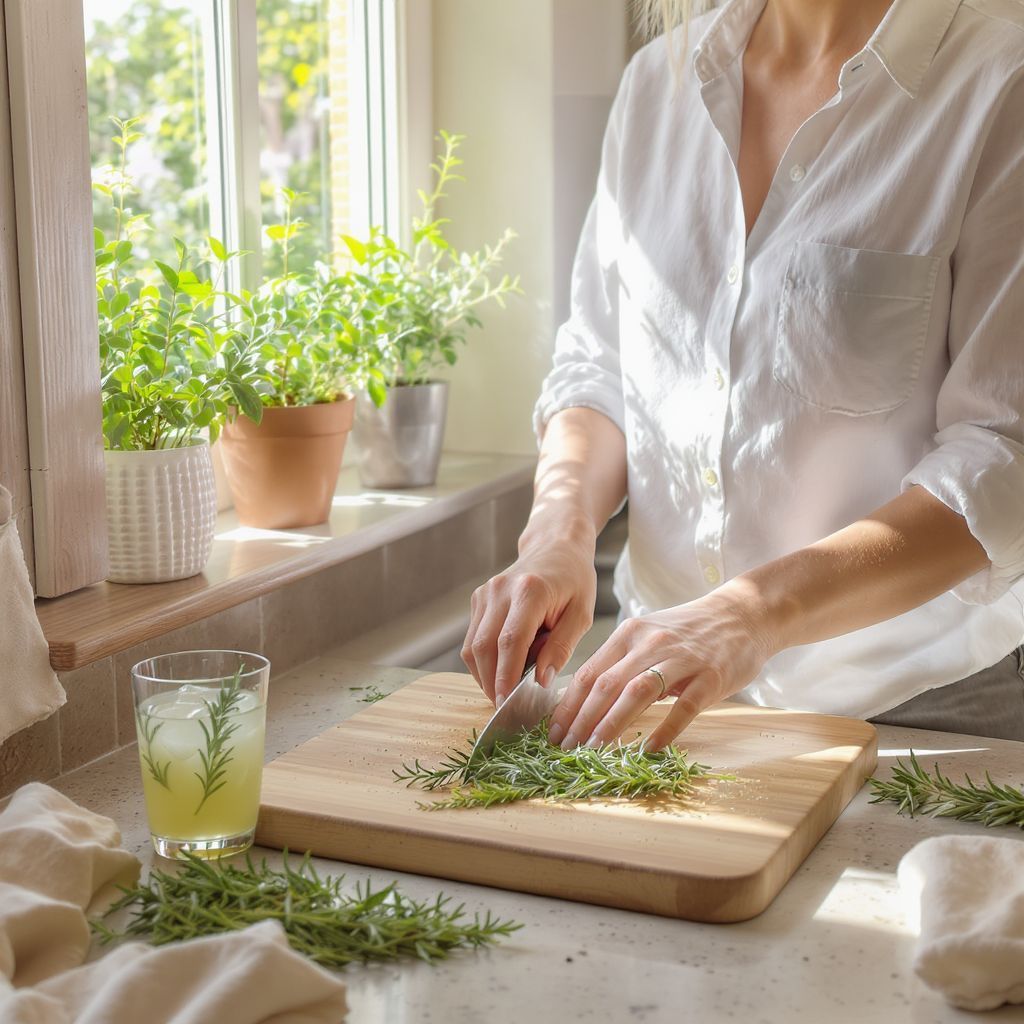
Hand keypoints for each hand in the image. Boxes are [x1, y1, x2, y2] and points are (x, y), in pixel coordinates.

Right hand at [462, 536, 596, 705]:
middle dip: (490, 681)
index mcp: (530, 591)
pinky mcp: (478, 599)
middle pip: (484, 646)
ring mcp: (485, 593)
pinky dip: (483, 661)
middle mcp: (500, 589)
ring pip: (472, 646)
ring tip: (504, 691)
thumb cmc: (574, 581)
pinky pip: (473, 639)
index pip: (510, 641)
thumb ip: (561, 648)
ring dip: (484, 674)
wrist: (556, 547)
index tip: (507, 702)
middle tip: (504, 706)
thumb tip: (541, 681)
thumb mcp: (581, 615)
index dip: (505, 675)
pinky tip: (501, 670)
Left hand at [547, 581, 779, 750]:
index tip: (553, 731)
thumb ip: (620, 662)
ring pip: (637, 692)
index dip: (568, 704)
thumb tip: (583, 700)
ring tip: (594, 749)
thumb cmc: (689, 632)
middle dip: (581, 719)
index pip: (590, 672)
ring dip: (612, 723)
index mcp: (629, 634)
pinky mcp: (710, 676)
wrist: (743, 614)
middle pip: (606, 684)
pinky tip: (648, 749)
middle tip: (565, 748)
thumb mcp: (647, 636)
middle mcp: (650, 643)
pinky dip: (664, 729)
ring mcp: (681, 659)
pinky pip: (683, 707)